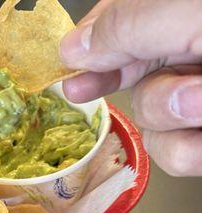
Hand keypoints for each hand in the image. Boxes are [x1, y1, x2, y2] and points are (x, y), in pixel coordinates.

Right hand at [59, 0, 201, 176]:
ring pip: (152, 122)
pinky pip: (176, 154)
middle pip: (132, 76)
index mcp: (179, 12)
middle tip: (83, 90)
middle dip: (122, 85)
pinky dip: (190, 153)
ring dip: (170, 118)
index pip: (121, 24)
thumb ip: (129, 25)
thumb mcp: (188, 11)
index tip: (68, 70)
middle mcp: (190, 53)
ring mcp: (198, 98)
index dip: (89, 47)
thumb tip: (74, 47)